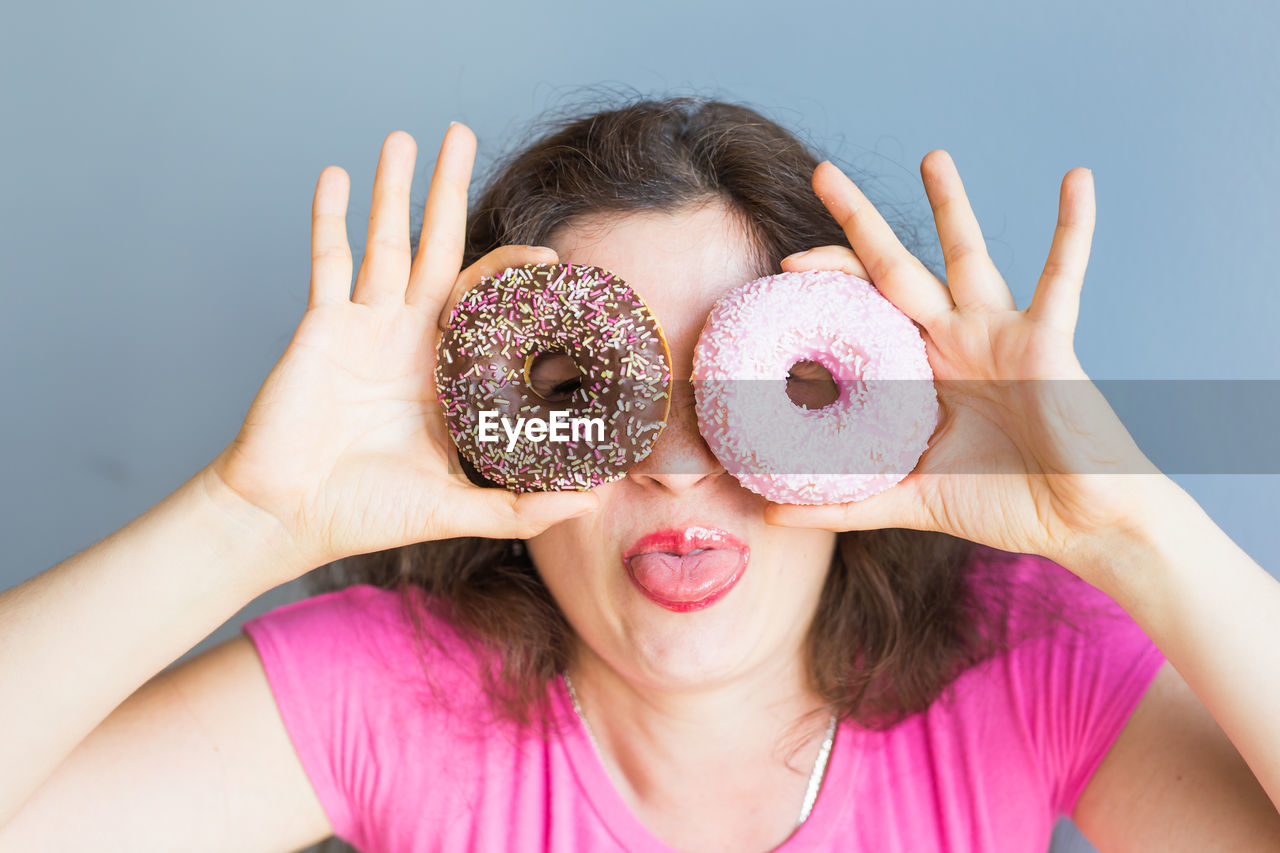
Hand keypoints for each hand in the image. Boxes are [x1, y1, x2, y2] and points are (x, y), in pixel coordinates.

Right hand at [206, 126, 597, 574]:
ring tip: (405, 137)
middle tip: (461, 133)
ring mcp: (363, 326)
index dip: (515, 274)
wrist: (290, 517)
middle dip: (447, 190)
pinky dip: (329, 220)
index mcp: (444, 370)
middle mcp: (407, 337)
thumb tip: (594, 499)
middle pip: (436, 246)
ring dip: (393, 189)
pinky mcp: (320, 327)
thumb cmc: (367, 513)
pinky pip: (326, 262)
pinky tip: (337, 175)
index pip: (486, 302)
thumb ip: (523, 505)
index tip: (553, 257)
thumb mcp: (458, 508)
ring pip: (383, 241)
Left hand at [764, 151, 1163, 572]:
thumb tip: (771, 517)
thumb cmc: (1004, 504)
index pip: (861, 312)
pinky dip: (1072, 229)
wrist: (1081, 522)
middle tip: (822, 171)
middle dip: (859, 222)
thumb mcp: (910, 500)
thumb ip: (845, 504)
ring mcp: (1000, 336)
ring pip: (969, 257)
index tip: (781, 266)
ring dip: (952, 206)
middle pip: (895, 268)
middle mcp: (954, 342)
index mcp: (920, 371)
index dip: (826, 286)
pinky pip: (1062, 276)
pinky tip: (1077, 180)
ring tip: (931, 156)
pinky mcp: (1047, 342)